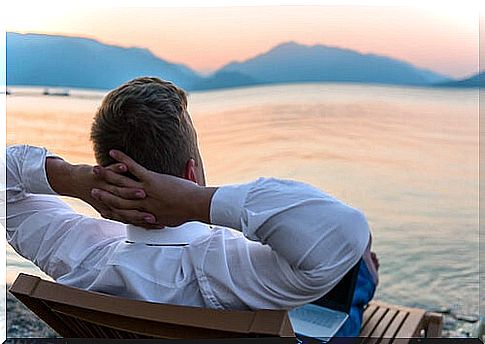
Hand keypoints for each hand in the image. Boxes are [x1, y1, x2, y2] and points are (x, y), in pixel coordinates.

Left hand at [46, 157, 151, 223]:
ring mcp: (102, 187)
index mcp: (113, 209)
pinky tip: (125, 166)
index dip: (145, 222)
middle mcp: (107, 201)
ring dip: (130, 190)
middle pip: (127, 208)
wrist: (72, 182)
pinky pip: (110, 171)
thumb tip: (144, 215)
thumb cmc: (96, 192)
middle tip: (155, 213)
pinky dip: (117, 168)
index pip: (132, 218)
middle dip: (142, 211)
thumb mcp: (110, 204)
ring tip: (145, 189)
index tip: (159, 223)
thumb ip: (125, 210)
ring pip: (119, 190)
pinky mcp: (98, 174)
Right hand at [90, 150, 217, 227]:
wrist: (195, 206)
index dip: (112, 211)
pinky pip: (133, 167)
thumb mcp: (171, 219)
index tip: (102, 209)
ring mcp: (145, 190)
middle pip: (117, 199)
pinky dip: (122, 159)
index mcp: (145, 214)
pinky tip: (113, 152)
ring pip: (121, 183)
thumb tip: (160, 221)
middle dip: (104, 194)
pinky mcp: (151, 179)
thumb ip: (162, 219)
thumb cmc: (187, 213)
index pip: (124, 213)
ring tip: (95, 169)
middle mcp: (142, 203)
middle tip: (91, 189)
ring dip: (107, 175)